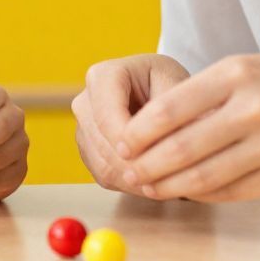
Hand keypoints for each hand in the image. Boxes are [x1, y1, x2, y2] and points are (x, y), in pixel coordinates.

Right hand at [71, 53, 189, 195]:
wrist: (157, 87)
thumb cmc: (168, 82)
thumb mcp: (177, 85)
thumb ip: (171, 113)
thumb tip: (171, 148)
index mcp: (103, 76)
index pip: (108, 116)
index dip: (131, 141)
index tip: (158, 156)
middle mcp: (85, 101)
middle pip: (103, 144)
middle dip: (136, 165)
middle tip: (172, 177)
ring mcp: (83, 128)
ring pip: (103, 165)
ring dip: (135, 179)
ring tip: (169, 181)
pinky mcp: (88, 151)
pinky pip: (104, 175)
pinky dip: (130, 184)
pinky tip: (155, 181)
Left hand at [119, 52, 259, 202]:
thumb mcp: (249, 69)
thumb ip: (204, 95)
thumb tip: (149, 127)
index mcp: (238, 73)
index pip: (171, 108)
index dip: (138, 131)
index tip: (120, 142)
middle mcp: (254, 108)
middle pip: (182, 147)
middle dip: (146, 164)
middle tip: (126, 172)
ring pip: (204, 175)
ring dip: (169, 186)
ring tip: (149, 187)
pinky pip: (232, 191)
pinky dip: (204, 194)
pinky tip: (188, 191)